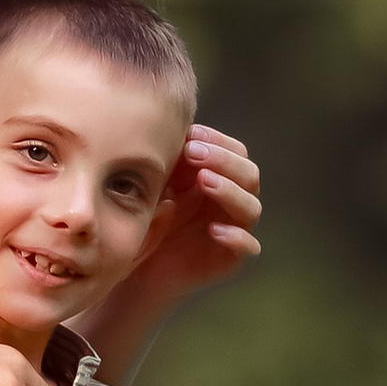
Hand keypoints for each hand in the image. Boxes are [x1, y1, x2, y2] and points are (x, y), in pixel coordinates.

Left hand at [115, 122, 263, 323]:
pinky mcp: (231, 258)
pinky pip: (248, 247)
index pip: (236, 152)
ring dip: (230, 191)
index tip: (190, 135)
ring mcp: (235, 229)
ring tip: (204, 182)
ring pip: (251, 207)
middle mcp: (232, 201)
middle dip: (223, 161)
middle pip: (249, 175)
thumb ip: (171, 159)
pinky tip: (214, 230)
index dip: (218, 141)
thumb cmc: (147, 216)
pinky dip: (236, 237)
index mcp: (219, 177)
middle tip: (194, 154)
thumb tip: (171, 124)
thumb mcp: (156, 182)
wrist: (136, 261)